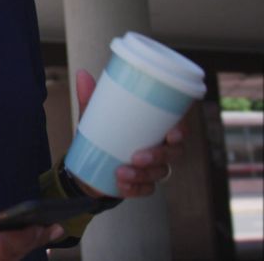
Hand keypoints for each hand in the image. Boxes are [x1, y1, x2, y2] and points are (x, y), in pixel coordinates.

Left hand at [75, 70, 185, 197]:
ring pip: (160, 173)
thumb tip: (82, 74)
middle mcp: (162, 149)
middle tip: (137, 156)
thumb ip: (91, 97)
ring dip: (143, 175)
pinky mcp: (142, 184)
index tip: (172, 134)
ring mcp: (154, 168)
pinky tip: (122, 186)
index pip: (179, 129)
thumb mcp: (96, 115)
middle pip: (174, 154)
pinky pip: (146, 190)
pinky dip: (135, 189)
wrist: (88, 164)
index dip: (181, 132)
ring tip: (121, 172)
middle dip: (159, 156)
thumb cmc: (103, 132)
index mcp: (157, 129)